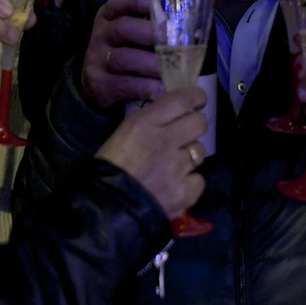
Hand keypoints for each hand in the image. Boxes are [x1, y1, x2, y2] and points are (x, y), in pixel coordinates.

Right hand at [80, 0, 163, 108]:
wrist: (98, 84)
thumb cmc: (126, 52)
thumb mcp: (131, 35)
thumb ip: (150, 26)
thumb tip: (185, 25)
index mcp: (108, 18)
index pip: (117, 3)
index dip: (136, 1)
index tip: (155, 2)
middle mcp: (101, 36)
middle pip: (122, 28)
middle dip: (149, 32)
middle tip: (170, 39)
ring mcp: (97, 60)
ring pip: (124, 58)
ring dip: (151, 64)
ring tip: (173, 70)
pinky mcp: (100, 85)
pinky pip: (125, 84)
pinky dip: (147, 87)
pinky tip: (164, 89)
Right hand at [95, 87, 208, 218]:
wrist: (106, 207)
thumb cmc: (110, 167)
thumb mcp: (124, 133)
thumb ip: (150, 122)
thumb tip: (172, 116)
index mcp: (145, 123)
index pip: (183, 99)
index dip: (195, 97)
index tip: (197, 101)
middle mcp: (166, 140)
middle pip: (200, 122)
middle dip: (195, 127)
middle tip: (185, 136)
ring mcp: (177, 167)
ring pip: (200, 152)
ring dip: (189, 157)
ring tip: (173, 167)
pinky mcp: (185, 191)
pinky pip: (198, 180)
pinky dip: (189, 184)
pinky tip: (174, 187)